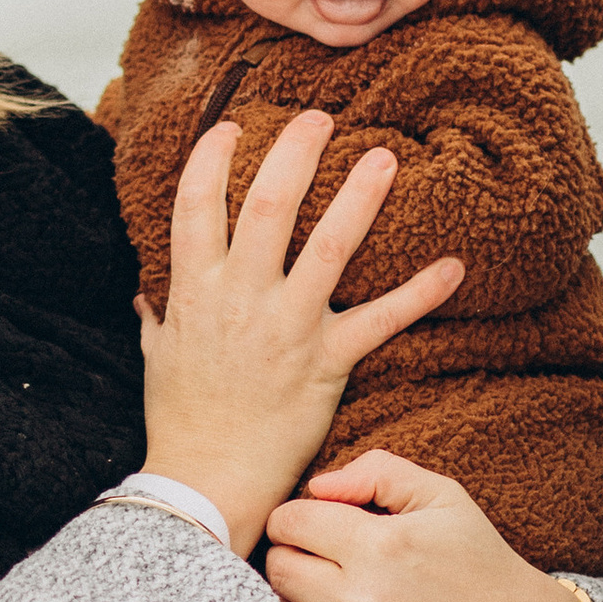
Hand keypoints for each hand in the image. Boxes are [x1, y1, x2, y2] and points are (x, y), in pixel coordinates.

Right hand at [140, 117, 463, 557]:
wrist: (207, 484)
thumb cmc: (180, 423)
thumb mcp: (157, 360)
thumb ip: (158, 318)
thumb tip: (148, 294)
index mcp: (195, 292)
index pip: (196, 207)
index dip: (212, 161)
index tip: (231, 128)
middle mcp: (242, 299)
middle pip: (269, 207)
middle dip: (294, 154)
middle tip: (319, 117)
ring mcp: (287, 328)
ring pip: (328, 248)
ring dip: (359, 198)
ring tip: (383, 157)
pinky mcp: (326, 362)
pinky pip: (381, 321)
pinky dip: (420, 293)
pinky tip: (454, 266)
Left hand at [262, 450, 593, 601]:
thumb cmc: (482, 563)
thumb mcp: (443, 497)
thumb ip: (377, 472)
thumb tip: (316, 487)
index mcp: (381, 544)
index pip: (290, 523)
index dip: (289, 520)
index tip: (302, 528)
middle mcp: (368, 601)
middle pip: (279, 572)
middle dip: (285, 559)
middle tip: (306, 563)